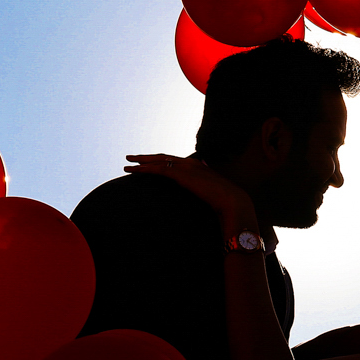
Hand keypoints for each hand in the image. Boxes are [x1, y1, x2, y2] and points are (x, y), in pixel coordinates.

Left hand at [125, 154, 254, 223]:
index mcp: (197, 166)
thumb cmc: (225, 202)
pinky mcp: (180, 174)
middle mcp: (190, 163)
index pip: (173, 161)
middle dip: (146, 158)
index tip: (148, 163)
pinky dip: (144, 168)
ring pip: (157, 161)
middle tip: (131, 158)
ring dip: (141, 162)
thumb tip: (202, 187)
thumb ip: (205, 187)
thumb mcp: (212, 193)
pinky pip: (158, 169)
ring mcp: (185, 167)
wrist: (232, 201)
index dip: (159, 161)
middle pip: (162, 157)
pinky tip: (134, 171)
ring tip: (127, 164)